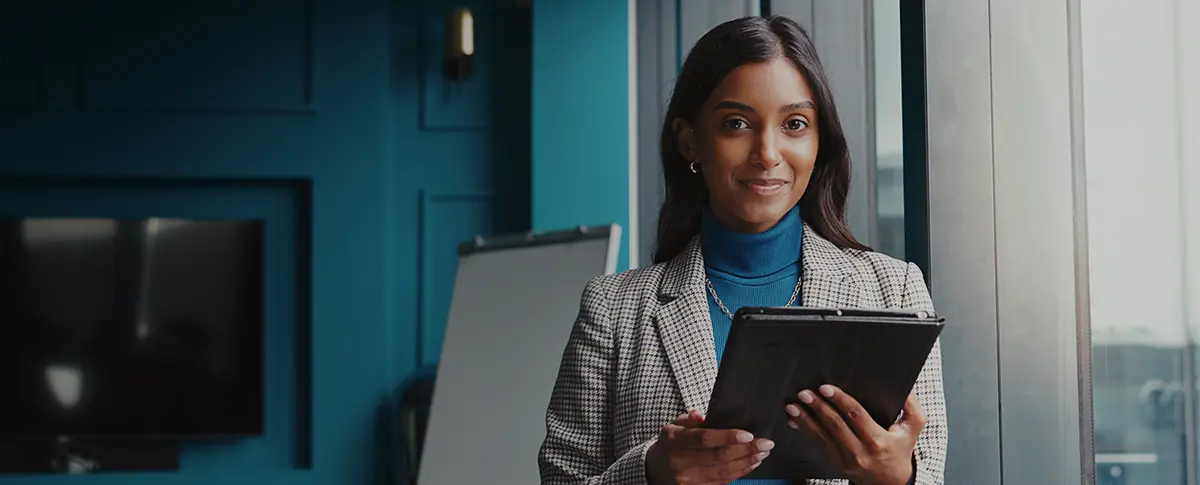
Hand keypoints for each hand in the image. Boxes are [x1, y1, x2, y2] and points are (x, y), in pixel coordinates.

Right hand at [645, 410, 774, 484]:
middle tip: (766, 443)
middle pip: (718, 457)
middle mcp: (681, 462)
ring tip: (763, 453)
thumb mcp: (673, 427)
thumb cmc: (670, 445)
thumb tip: (702, 415)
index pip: (704, 438)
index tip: (748, 434)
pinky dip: (739, 472)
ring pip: (723, 472)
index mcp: (676, 441)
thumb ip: (689, 420)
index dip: (728, 437)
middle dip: (746, 450)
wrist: (653, 471)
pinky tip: (751, 464)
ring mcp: (689, 479)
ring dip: (746, 462)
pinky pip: (722, 482)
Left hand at [785, 385, 922, 484]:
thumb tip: (906, 386)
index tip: (826, 388)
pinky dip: (805, 431)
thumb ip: (911, 406)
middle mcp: (860, 451)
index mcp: (878, 440)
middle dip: (818, 407)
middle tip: (805, 393)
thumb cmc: (900, 451)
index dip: (840, 400)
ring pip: (822, 436)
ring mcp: (846, 459)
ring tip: (793, 406)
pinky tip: (795, 420)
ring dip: (805, 419)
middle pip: (835, 425)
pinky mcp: (836, 463)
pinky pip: (818, 445)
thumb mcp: (913, 428)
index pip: (856, 416)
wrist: (891, 482)